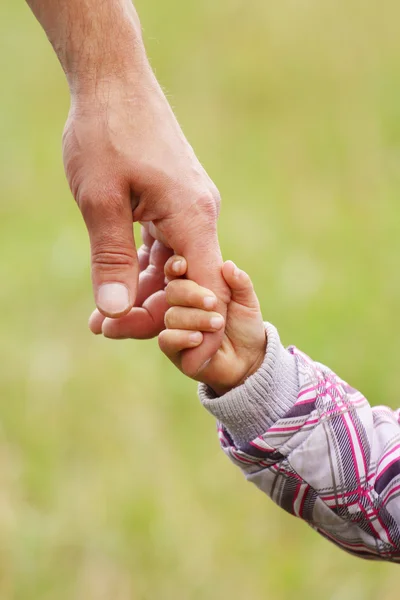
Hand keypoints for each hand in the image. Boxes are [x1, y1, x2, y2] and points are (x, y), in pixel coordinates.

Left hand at [63, 71, 228, 373]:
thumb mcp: (100, 200)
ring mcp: (187, 211)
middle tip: (104, 331)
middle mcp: (199, 217)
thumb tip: (116, 312)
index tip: (181, 363)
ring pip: (173, 270)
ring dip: (142, 295)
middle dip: (151, 314)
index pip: (207, 290)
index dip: (199, 330)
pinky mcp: (173, 204)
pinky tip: (115, 287)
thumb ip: (112, 258)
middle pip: (187, 285)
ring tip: (100, 320)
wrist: (114, 82)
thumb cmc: (106, 132)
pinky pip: (164, 249)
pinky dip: (142, 270)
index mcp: (192, 218)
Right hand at [159, 257, 266, 393]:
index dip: (175, 266)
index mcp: (194, 288)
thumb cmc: (245, 326)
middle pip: (173, 291)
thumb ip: (240, 283)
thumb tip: (228, 265)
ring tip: (217, 324)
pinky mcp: (174, 350)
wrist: (249, 359)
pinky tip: (199, 338)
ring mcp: (175, 328)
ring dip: (196, 319)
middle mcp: (180, 306)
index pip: (176, 272)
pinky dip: (182, 337)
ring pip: (172, 316)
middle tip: (214, 303)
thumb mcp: (247, 302)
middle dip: (192, 295)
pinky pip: (166, 340)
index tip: (183, 265)